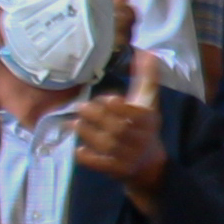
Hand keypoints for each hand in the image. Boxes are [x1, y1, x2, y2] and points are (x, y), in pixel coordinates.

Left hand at [67, 29, 165, 202]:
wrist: (149, 166)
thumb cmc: (144, 127)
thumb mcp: (148, 103)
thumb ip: (146, 79)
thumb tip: (147, 52)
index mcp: (148, 122)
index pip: (136, 115)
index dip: (122, 108)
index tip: (108, 98)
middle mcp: (139, 140)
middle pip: (118, 129)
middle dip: (99, 117)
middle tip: (80, 107)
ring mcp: (127, 157)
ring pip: (107, 146)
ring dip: (89, 134)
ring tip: (73, 123)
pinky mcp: (116, 170)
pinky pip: (100, 165)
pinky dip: (88, 158)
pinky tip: (78, 149)